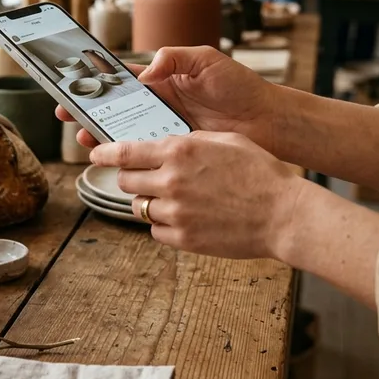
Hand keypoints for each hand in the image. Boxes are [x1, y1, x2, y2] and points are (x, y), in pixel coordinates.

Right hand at [55, 46, 274, 148]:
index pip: (122, 80)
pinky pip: (149, 154)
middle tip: (68, 117)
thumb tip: (145, 71)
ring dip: (105, 136)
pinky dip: (131, 157)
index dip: (97, 84)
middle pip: (117, 109)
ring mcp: (168, 129)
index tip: (73, 87)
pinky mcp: (179, 151)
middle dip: (91, 112)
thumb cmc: (241, 86)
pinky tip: (117, 159)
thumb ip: (175, 57)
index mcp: (164, 79)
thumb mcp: (207, 60)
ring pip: (128, 133)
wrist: (269, 120)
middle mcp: (161, 104)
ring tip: (85, 139)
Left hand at [90, 131, 305, 258]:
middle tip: (146, 177)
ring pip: (140, 206)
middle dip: (132, 177)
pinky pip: (156, 230)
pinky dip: (164, 224)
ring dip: (150, 201)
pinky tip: (185, 217)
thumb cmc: (261, 173)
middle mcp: (170, 180)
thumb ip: (191, 140)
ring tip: (175, 199)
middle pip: (127, 180)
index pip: (124, 152)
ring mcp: (175, 212)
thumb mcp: (226, 140)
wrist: (283, 215)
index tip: (95, 153)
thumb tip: (169, 145)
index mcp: (179, 150)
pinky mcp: (183, 238)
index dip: (104, 152)